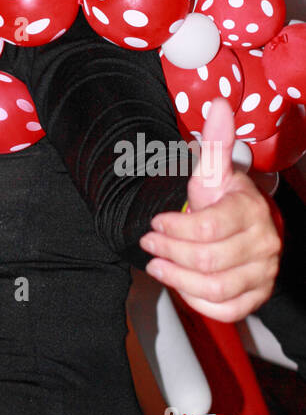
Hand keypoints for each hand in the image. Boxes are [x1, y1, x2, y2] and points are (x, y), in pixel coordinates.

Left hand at [138, 97, 280, 322]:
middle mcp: (264, 245)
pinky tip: (181, 283)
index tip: (155, 222)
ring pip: (215, 289)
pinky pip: (226, 311)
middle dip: (170, 252)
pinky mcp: (256, 297)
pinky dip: (197, 302)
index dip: (174, 228)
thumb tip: (218, 104)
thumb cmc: (221, 198)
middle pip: (208, 261)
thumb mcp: (213, 170)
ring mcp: (263, 274)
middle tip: (149, 243)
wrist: (239, 225)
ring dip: (177, 279)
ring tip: (157, 265)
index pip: (208, 229)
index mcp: (250, 212)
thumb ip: (215, 141)